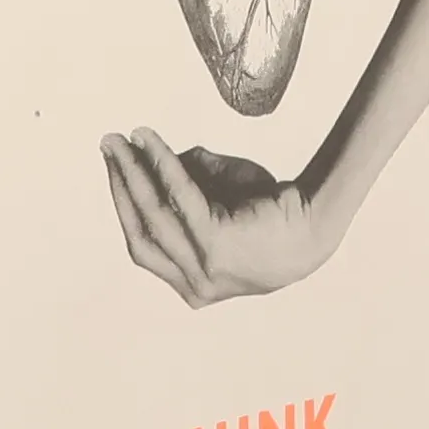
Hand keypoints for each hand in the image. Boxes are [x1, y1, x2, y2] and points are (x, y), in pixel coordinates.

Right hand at [99, 130, 327, 306]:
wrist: (320, 222)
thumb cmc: (275, 214)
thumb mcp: (222, 201)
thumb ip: (190, 184)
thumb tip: (159, 158)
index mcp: (194, 287)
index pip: (145, 243)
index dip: (125, 204)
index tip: (114, 169)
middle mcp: (195, 285)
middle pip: (141, 230)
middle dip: (119, 185)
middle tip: (108, 148)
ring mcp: (204, 269)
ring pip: (153, 213)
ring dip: (132, 172)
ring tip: (122, 141)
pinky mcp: (215, 245)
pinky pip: (178, 196)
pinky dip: (161, 164)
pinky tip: (149, 141)